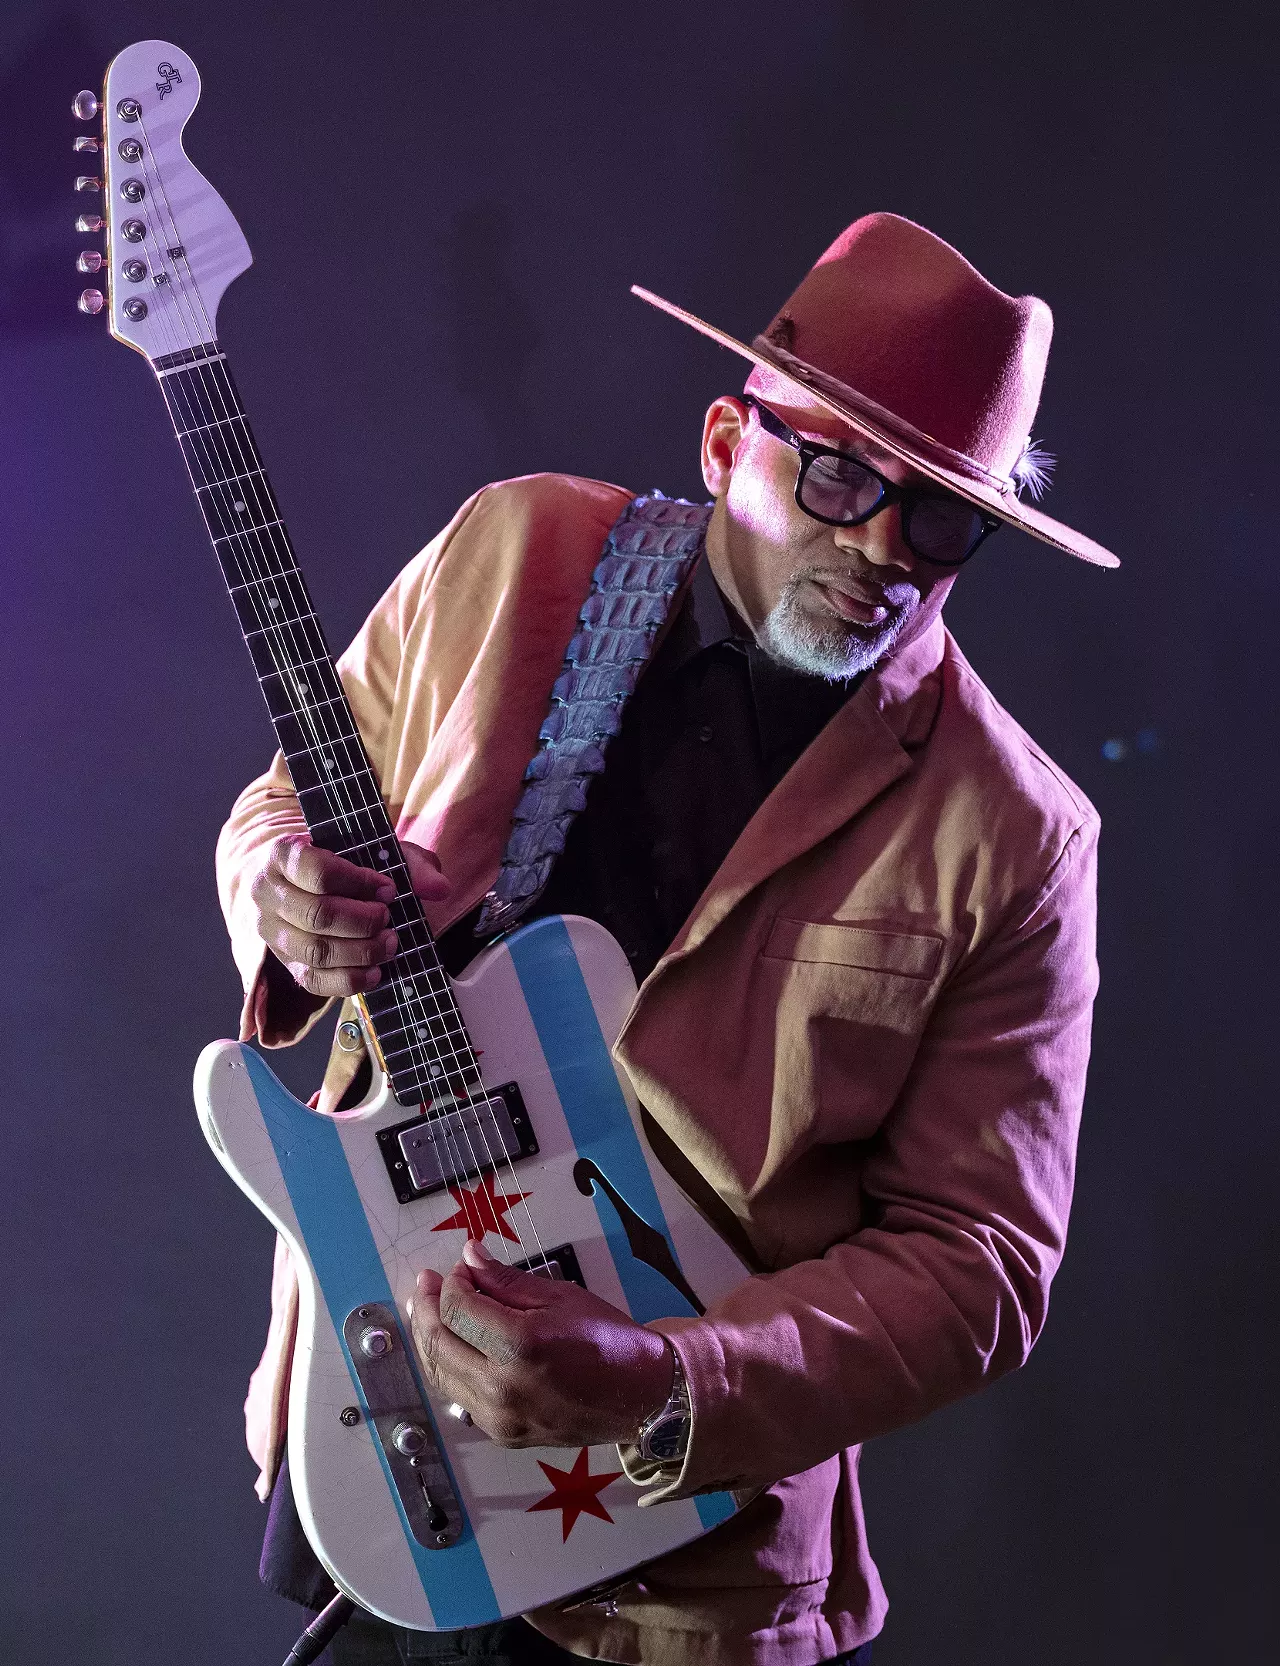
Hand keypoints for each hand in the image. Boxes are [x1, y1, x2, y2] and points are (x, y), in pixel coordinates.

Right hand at [249, 833, 448, 999]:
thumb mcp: (374, 850)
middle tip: (388, 918)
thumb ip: (409, 863)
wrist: (299, 881)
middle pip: (318, 915)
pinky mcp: (285, 962)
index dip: (360, 882)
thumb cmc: (341, 862)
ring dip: (362, 952)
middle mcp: (267, 893)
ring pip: (316, 951)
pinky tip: (376, 971)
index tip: (388, 889)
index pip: (318, 871)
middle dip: (364, 920)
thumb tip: (439, 888)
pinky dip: (350, 981)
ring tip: (389, 943)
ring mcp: (272, 932)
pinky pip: (314, 981)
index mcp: (283, 854)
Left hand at [408, 1240, 673, 1448]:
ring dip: (429, 1339)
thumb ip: (506, 1280)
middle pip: (438, 1343)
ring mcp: (499, 1416)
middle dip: (425, 1308)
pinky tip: (452, 1346)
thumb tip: (470, 1256)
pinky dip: (448, 1368)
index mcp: (519, 1345)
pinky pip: (459, 1397)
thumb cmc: (607, 1340)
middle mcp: (502, 1386)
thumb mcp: (560, 1296)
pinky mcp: (502, 1433)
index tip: (461, 1268)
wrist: (641, 1395)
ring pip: (440, 1375)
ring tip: (428, 1310)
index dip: (451, 1283)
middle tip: (426, 1283)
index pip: (457, 1309)